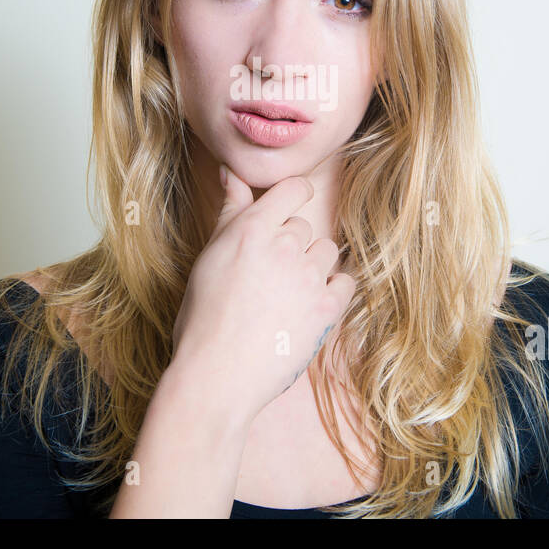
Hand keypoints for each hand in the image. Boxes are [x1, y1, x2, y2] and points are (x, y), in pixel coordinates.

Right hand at [169, 165, 355, 424]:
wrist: (216, 377)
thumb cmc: (203, 318)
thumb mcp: (210, 257)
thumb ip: (230, 211)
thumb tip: (232, 172)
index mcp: (252, 229)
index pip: (293, 188)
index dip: (293, 198)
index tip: (286, 214)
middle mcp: (284, 246)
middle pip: (305, 226)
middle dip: (291, 244)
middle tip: (267, 275)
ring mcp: (309, 278)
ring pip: (327, 252)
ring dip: (313, 266)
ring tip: (286, 293)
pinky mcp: (326, 310)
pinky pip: (345, 283)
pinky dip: (332, 291)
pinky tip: (309, 305)